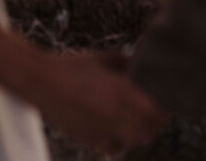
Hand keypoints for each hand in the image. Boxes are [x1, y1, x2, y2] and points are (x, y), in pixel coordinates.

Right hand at [33, 51, 167, 153]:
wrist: (43, 82)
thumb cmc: (72, 66)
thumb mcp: (102, 59)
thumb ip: (125, 62)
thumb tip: (140, 63)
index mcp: (123, 91)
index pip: (157, 111)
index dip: (163, 109)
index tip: (162, 102)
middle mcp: (118, 114)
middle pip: (150, 130)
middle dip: (154, 123)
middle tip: (152, 114)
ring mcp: (104, 129)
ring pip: (134, 141)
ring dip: (138, 134)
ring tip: (134, 122)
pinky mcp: (91, 140)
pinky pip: (113, 147)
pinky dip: (118, 141)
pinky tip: (114, 129)